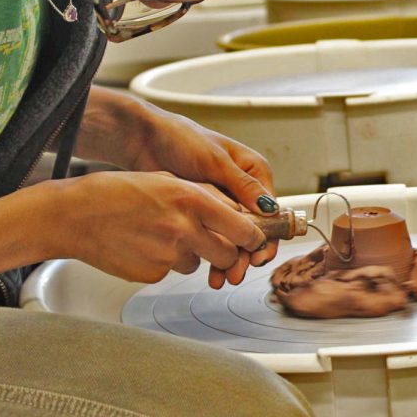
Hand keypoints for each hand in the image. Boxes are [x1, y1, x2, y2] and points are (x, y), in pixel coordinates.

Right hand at [51, 171, 266, 286]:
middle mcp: (184, 228)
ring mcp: (168, 255)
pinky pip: (171, 271)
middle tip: (215, 245)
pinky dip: (163, 262)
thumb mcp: (167, 180)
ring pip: (198, 263)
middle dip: (227, 254)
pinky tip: (143, 245)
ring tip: (159, 234)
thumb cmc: (116, 192)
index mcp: (192, 199)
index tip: (253, 239)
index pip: (243, 227)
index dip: (252, 237)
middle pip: (228, 255)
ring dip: (189, 254)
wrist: (74, 215)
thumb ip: (203, 197)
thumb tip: (233, 211)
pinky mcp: (153, 274)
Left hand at [76, 88, 281, 284]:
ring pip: (234, 236)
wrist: (145, 140)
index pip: (270, 211)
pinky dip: (213, 252)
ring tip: (220, 278)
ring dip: (230, 258)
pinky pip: (214, 236)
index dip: (266, 236)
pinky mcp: (204, 211)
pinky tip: (208, 269)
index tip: (257, 255)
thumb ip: (242, 186)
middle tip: (236, 273)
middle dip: (246, 254)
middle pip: (254, 229)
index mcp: (254, 172)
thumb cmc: (181, 139)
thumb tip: (269, 207)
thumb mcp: (215, 161)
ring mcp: (223, 201)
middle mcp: (242, 189)